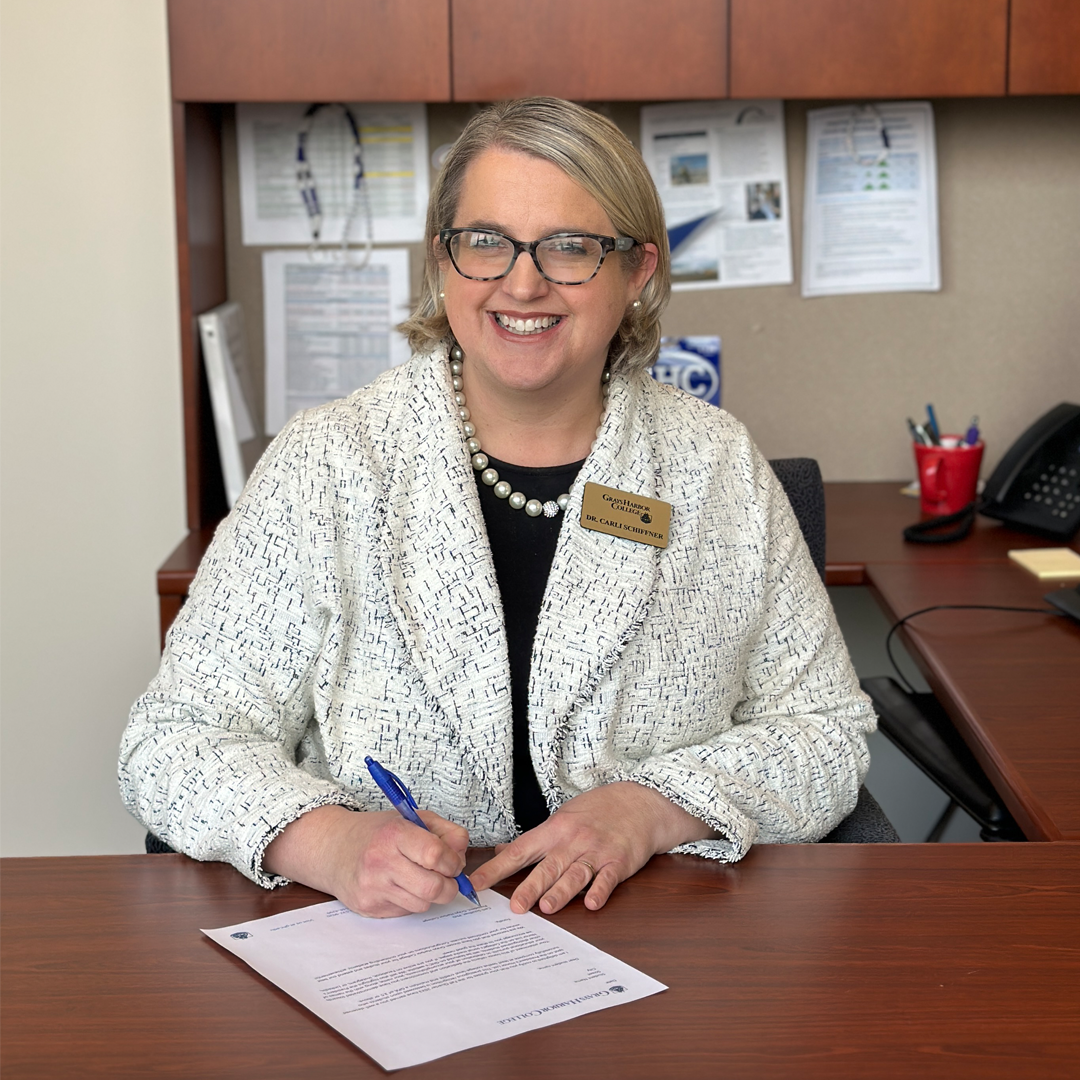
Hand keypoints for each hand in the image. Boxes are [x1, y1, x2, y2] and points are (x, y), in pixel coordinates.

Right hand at [263, 804, 469, 917]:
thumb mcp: (411, 818)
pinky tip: (400, 886)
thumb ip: (445, 831)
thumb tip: (463, 855)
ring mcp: (373, 888)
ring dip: (430, 895)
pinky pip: (405, 912)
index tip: (453, 861)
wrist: (333, 848)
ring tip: (421, 878)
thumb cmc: (378, 832)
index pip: (436, 855)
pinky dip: (411, 901)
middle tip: (446, 877)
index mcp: (394, 834)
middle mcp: (381, 862)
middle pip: (433, 888)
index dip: (453, 861)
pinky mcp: (368, 907)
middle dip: (449, 885)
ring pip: (423, 904)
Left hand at [469, 782, 715, 914]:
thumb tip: (501, 850)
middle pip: (548, 866)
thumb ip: (534, 839)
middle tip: (514, 906)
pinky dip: (600, 890)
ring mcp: (596, 851)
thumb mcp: (562, 818)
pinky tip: (592, 903)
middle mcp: (573, 840)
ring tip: (547, 907)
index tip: (476, 883)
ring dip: (561, 891)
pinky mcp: (619, 861)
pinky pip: (608, 878)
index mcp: (554, 830)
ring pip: (575, 874)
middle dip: (530, 887)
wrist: (638, 802)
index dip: (497, 868)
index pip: (520, 850)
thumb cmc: (596, 811)